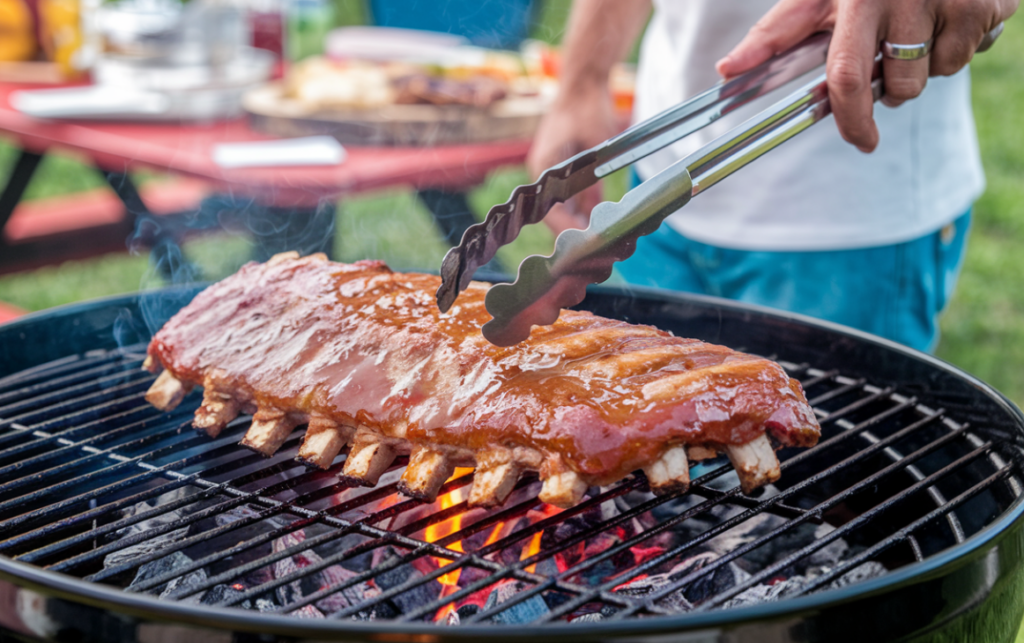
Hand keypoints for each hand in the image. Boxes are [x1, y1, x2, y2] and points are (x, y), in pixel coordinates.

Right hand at [527, 84, 617, 234]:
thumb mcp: (596, 148)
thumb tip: (595, 212)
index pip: (550, 212)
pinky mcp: (565, 166)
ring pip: (563, 206)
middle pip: (554, 213)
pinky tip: (596, 222)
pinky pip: (572, 195)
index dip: (566, 231)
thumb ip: (594, 181)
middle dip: (571, 233)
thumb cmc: (587, 108)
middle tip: (589, 254)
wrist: (584, 81)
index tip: (581, 247)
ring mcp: (552, 170)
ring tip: (594, 243)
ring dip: (578, 222)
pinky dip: (583, 208)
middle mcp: (543, 172)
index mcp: (543, 167)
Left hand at [716, 0, 1017, 151]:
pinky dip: (962, 40)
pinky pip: (975, 49)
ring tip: (921, 22)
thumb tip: (726, 71)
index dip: (853, 119)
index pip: (848, 77)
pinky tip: (950, 10)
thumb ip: (773, 34)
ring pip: (942, 72)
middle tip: (890, 53)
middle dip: (894, 87)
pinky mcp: (992, 1)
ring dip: (930, 62)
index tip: (861, 143)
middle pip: (900, 86)